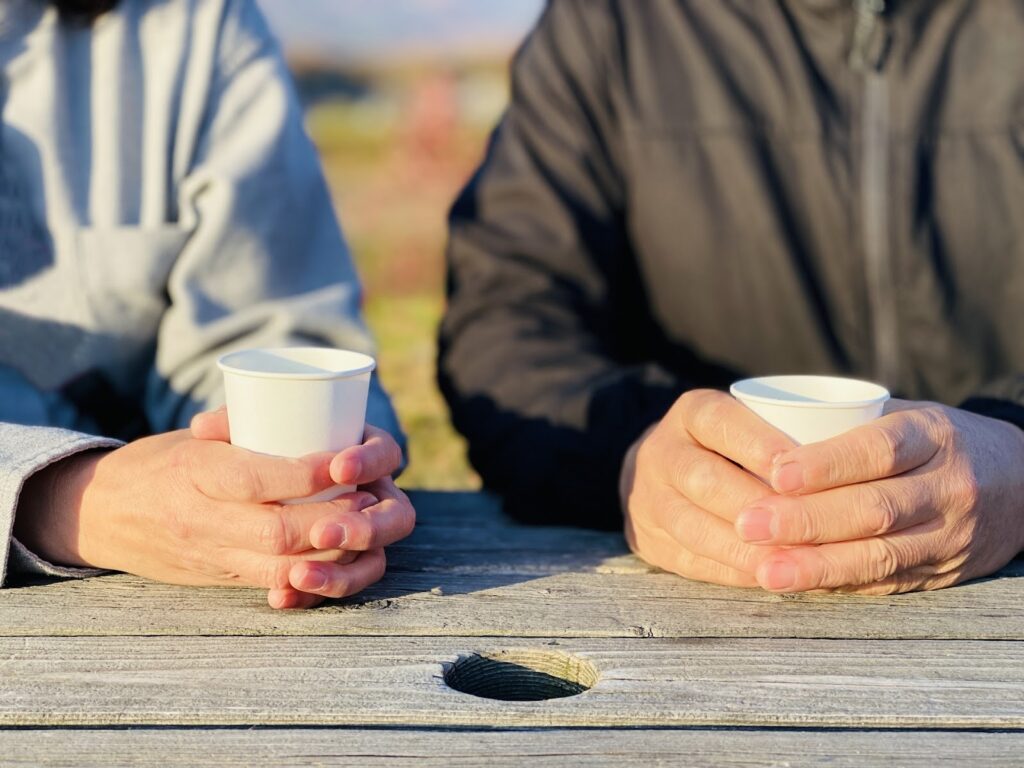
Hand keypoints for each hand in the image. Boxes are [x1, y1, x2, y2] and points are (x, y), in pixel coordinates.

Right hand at [15, 413, 412, 609]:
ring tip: (365, 533)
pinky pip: (271, 585)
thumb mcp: (195, 436)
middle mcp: (201, 517)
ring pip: (280, 566)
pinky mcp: (221, 577)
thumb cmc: (162, 462)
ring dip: (331, 555)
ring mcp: (211, 553)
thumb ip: (245, 425)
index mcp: (194, 471)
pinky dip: (312, 580)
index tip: (342, 462)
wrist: (101, 514)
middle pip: (275, 530)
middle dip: (331, 521)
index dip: (305, 474)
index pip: (255, 477)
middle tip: (368, 501)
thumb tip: (304, 404)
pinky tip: (343, 563)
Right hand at [620, 389, 796, 585]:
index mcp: (690, 414)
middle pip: (704, 479)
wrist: (664, 473)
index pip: (720, 421)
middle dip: (755, 505)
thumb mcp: (750, 423)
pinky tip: (767, 575)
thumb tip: (846, 463)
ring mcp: (647, 498)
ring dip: (745, 548)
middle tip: (802, 525)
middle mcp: (661, 451)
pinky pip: (689, 561)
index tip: (798, 471)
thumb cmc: (733, 448)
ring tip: (791, 561)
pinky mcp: (647, 540)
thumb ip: (788, 435)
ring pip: (693, 526)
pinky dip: (732, 571)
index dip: (758, 444)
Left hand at [734, 401, 1023, 593]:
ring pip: (880, 555)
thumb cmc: (934, 442)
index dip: (826, 464)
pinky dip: (841, 585)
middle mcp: (948, 487)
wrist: (1022, 483)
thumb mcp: (905, 417)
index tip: (776, 474)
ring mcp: (950, 535)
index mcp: (932, 436)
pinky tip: (800, 586)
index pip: (878, 450)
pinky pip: (887, 582)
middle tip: (749, 524)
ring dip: (817, 566)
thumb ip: (847, 427)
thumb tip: (760, 437)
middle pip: (874, 508)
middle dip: (806, 520)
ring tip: (767, 570)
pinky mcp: (943, 572)